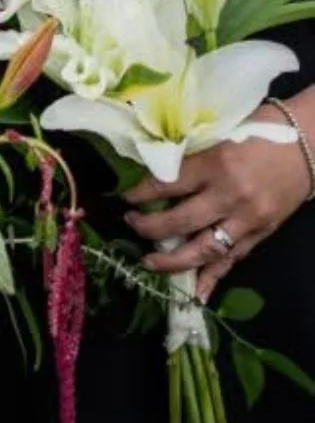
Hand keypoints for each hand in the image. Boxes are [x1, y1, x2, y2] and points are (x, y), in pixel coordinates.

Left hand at [123, 104, 311, 299]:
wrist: (309, 144)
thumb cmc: (260, 128)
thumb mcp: (220, 130)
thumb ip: (192, 151)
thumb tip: (156, 165)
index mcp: (216, 163)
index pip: (168, 184)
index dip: (141, 193)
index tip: (125, 197)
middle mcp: (230, 195)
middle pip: (181, 220)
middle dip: (150, 228)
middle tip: (131, 225)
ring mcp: (248, 219)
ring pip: (205, 249)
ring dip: (173, 261)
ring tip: (149, 263)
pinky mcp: (262, 233)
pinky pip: (233, 260)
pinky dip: (213, 278)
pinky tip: (196, 294)